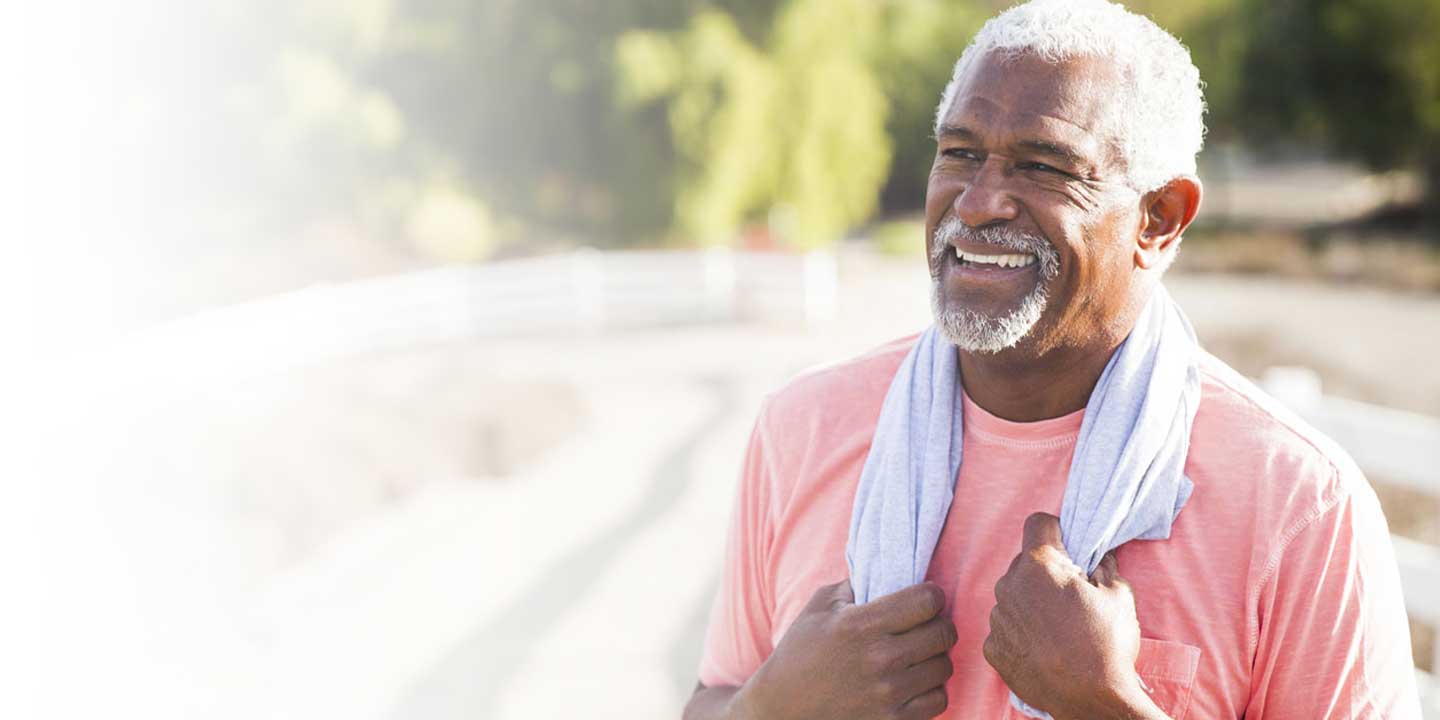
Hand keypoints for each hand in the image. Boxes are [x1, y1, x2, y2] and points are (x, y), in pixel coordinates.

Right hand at [736, 579, 957, 719]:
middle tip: (924, 625)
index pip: (927, 601)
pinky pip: (939, 699)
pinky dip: (930, 688)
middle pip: (943, 632)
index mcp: (860, 625)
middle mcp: (879, 659)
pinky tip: (914, 680)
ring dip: (934, 656)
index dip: (931, 595)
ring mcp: (888, 694)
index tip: (924, 599)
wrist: (783, 708)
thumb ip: (855, 584)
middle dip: (937, 623)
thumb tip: (888, 571)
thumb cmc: (799, 652)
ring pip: (944, 665)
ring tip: (917, 654)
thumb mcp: (819, 606)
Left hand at [983, 513, 1165, 719]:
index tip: (1068, 548)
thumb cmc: (1107, 644)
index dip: (1055, 531)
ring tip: (1058, 628)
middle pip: (1024, 563)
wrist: (1092, 701)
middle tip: (1069, 595)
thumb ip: (1104, 565)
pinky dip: (1021, 633)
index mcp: (1039, 565)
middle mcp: (1009, 585)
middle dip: (1044, 571)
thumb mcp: (1119, 594)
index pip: (1037, 523)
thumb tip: (1098, 555)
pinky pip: (1005, 628)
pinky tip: (1044, 648)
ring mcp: (997, 618)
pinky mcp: (992, 647)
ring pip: (1013, 596)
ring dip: (1030, 603)